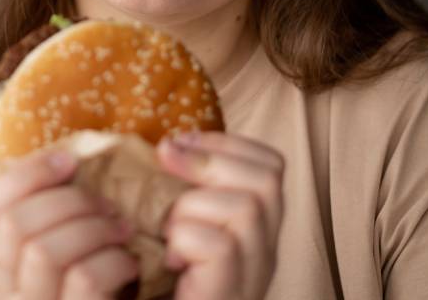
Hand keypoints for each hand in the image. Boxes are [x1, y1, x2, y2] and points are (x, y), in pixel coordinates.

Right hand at [0, 149, 140, 298]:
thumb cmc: (99, 284)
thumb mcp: (65, 248)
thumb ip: (53, 216)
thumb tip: (69, 160)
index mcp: (1, 263)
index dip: (26, 174)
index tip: (69, 160)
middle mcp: (7, 289)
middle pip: (14, 224)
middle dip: (68, 200)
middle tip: (106, 204)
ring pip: (43, 251)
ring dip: (93, 228)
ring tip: (122, 231)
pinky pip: (84, 279)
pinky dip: (114, 261)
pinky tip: (129, 264)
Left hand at [156, 132, 283, 299]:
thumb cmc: (157, 286)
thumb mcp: (173, 228)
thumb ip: (179, 192)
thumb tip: (165, 146)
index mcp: (255, 228)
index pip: (269, 165)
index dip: (226, 143)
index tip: (179, 144)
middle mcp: (265, 251)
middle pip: (268, 180)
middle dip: (211, 159)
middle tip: (166, 164)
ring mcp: (254, 276)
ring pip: (246, 208)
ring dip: (191, 205)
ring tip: (166, 231)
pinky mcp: (231, 294)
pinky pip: (221, 246)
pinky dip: (185, 240)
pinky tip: (168, 260)